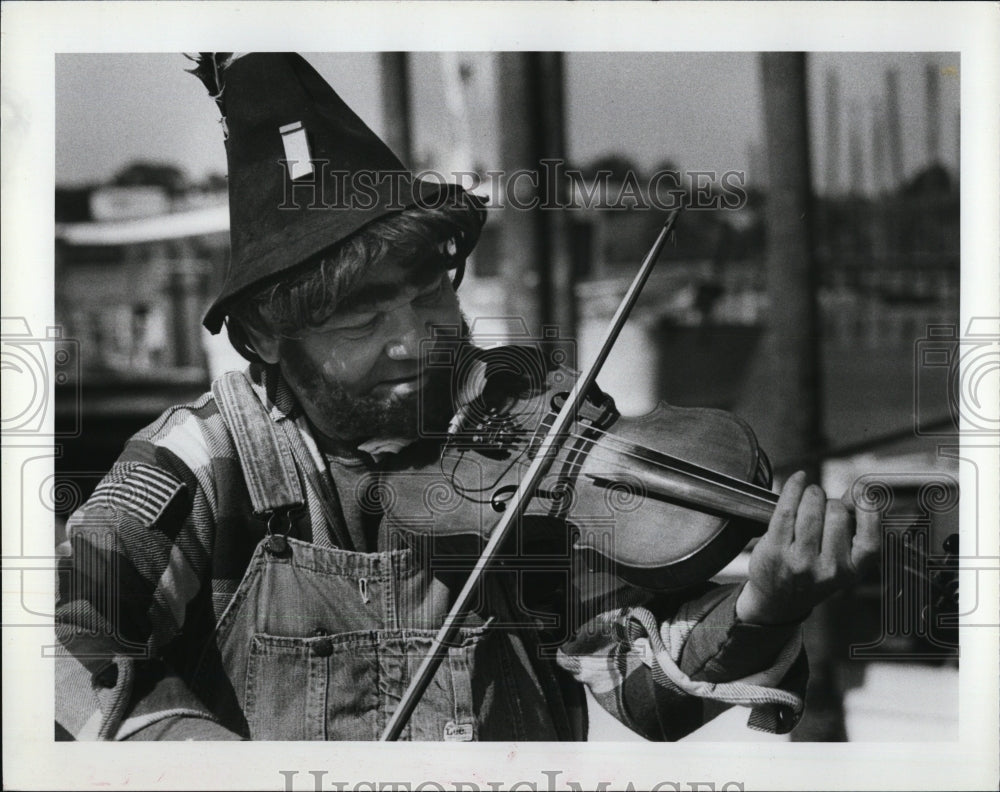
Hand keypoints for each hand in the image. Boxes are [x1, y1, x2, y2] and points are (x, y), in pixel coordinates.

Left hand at [736, 471, 881, 624]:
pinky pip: (786, 508)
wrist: (778, 600)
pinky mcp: (775, 550)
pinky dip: (793, 488)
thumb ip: (852, 529)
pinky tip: (797, 480)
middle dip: (830, 501)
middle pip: (836, 514)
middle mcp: (828, 569)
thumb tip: (857, 492)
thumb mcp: (841, 562)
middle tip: (822, 504)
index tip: (862, 491)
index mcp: (852, 572)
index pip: (870, 540)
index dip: (868, 510)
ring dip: (811, 493)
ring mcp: (800, 561)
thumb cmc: (812, 573)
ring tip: (809, 496)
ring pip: (811, 508)